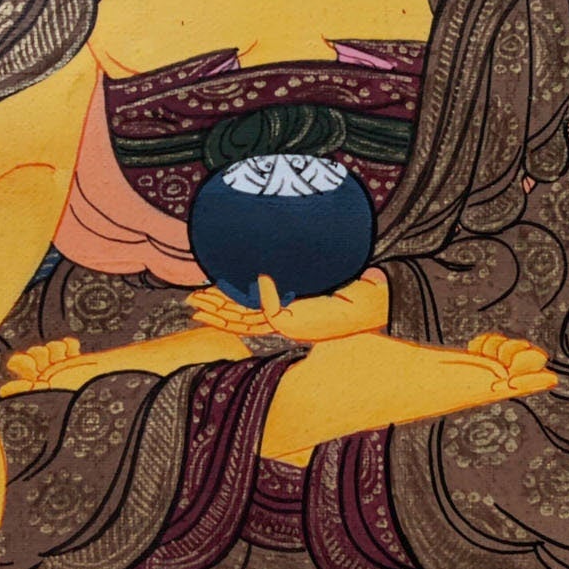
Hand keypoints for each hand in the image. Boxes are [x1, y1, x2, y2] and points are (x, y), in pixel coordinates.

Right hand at [189, 269, 388, 343]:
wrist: (379, 299)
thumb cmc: (357, 286)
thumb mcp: (321, 272)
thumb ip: (301, 265)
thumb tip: (284, 242)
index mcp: (291, 311)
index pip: (250, 310)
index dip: (226, 302)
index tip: (205, 291)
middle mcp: (288, 322)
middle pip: (241, 319)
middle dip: (215, 310)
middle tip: (190, 302)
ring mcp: (293, 326)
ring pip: (248, 322)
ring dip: (223, 310)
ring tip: (199, 304)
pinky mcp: (301, 325)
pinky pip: (273, 312)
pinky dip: (265, 294)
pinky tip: (260, 278)